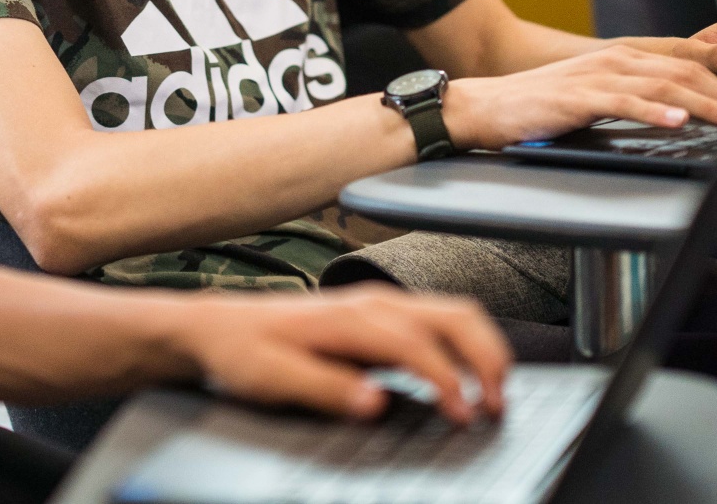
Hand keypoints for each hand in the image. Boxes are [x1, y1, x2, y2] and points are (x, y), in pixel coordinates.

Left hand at [174, 284, 511, 424]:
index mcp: (349, 318)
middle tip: (498, 403)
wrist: (218, 326)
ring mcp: (378, 302)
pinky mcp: (378, 311)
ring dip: (482, 347)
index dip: (448, 380)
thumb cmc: (244, 351)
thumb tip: (375, 402)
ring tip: (493, 392)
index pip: (417, 344)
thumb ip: (325, 389)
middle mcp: (371, 301)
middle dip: (486, 356)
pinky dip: (466, 342)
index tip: (463, 415)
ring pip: (452, 311)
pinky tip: (466, 374)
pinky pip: (438, 317)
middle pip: (452, 315)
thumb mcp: (273, 379)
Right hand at [444, 46, 716, 147]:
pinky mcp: (578, 97)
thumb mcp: (595, 97)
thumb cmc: (541, 106)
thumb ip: (634, 97)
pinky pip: (623, 101)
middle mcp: (616, 60)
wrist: (486, 106)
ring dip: (705, 103)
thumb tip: (678, 111)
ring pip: (663, 84)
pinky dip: (653, 110)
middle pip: (685, 70)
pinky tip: (676, 120)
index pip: (686, 62)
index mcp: (624, 58)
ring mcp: (597, 76)